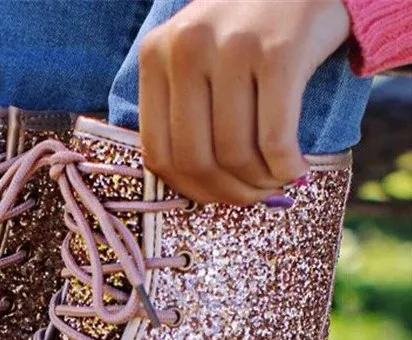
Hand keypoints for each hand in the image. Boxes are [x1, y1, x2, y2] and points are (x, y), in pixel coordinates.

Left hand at [138, 0, 350, 204]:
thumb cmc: (247, 31)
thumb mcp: (196, 57)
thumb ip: (182, 111)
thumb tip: (195, 189)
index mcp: (156, 56)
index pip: (157, 153)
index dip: (189, 189)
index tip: (216, 196)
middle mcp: (187, 48)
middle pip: (196, 159)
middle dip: (227, 192)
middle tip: (253, 196)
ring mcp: (233, 47)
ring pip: (235, 153)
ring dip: (260, 182)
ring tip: (276, 179)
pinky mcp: (280, 51)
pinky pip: (275, 138)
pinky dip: (285, 166)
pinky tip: (296, 167)